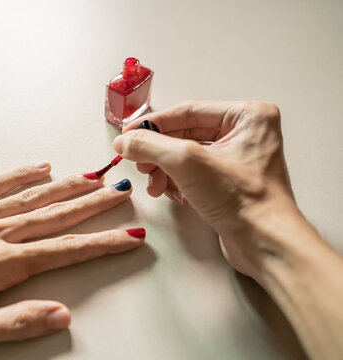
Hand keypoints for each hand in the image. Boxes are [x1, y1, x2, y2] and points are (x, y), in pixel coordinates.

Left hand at [0, 163, 142, 353]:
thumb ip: (12, 323)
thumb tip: (59, 316)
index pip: (64, 250)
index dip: (102, 244)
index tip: (129, 237)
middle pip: (55, 214)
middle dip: (93, 204)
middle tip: (122, 193)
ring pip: (32, 195)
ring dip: (66, 185)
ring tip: (94, 177)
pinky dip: (21, 173)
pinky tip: (39, 166)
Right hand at [114, 100, 342, 359]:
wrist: (265, 245)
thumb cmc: (244, 201)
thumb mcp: (187, 163)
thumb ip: (150, 145)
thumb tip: (125, 141)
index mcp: (247, 116)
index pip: (188, 111)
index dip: (153, 124)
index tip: (128, 135)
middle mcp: (245, 133)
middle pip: (184, 134)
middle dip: (158, 152)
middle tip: (138, 163)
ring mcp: (238, 159)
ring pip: (185, 155)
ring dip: (164, 170)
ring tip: (155, 186)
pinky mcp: (229, 182)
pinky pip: (193, 172)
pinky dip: (177, 182)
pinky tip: (174, 195)